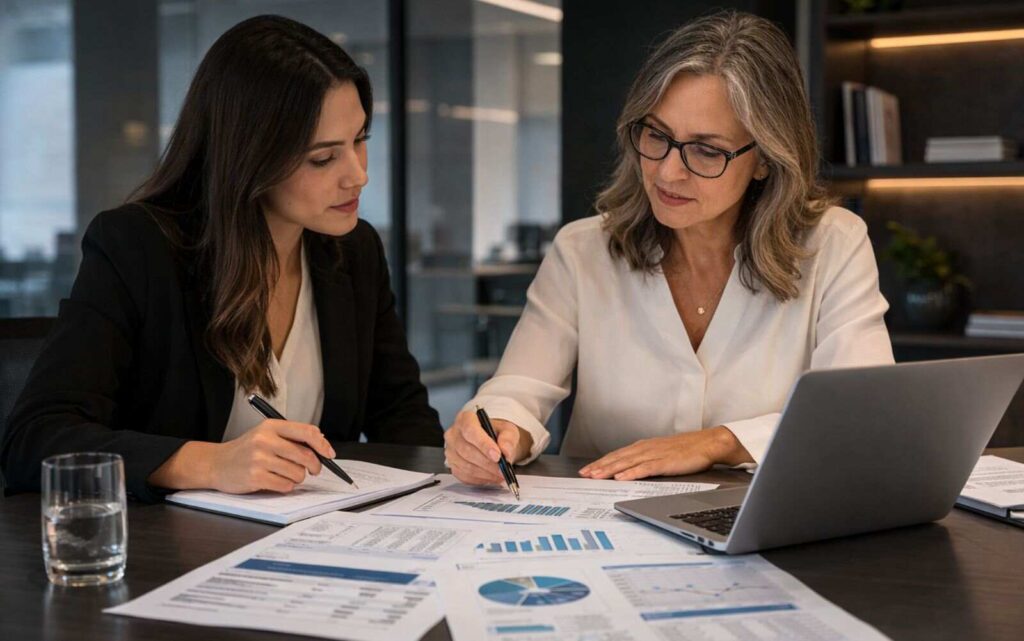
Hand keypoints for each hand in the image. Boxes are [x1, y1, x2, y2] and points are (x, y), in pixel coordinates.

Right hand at [209, 420, 335, 492]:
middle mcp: (265, 440)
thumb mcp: (266, 435)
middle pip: (306, 455)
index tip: (329, 454)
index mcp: (271, 426)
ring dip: (297, 478)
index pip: (307, 431)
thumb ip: (291, 437)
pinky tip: (275, 481)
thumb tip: (322, 443)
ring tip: (284, 474)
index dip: (323, 444)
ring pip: (298, 473)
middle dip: (314, 466)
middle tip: (313, 470)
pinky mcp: (255, 477)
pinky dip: (285, 486)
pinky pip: (286, 485)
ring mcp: (259, 459)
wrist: (217, 463)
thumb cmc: (247, 450)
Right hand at [444, 410, 532, 485]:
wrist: (492, 444)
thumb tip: (505, 451)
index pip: (469, 430)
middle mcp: (453, 434)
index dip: (483, 444)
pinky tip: (492, 477)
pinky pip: (465, 476)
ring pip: (466, 466)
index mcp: (465, 419)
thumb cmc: (496, 434)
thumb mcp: (507, 430)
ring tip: (501, 474)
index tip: (498, 455)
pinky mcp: (453, 466)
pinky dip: (481, 479)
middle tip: (503, 469)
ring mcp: (451, 452)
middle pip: (467, 450)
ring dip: (486, 473)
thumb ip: (508, 438)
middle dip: (488, 463)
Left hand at [578, 427, 751, 480]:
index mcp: (644, 447)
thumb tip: (630, 470)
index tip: (586, 470)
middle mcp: (646, 448)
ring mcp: (655, 454)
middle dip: (599, 467)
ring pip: (627, 463)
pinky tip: (622, 478)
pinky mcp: (666, 462)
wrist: (709, 443)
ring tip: (595, 476)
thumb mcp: (662, 453)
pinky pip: (645, 468)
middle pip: (618, 459)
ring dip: (610, 470)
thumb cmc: (686, 450)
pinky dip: (632, 473)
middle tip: (583, 475)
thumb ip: (646, 460)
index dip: (601, 463)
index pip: (617, 456)